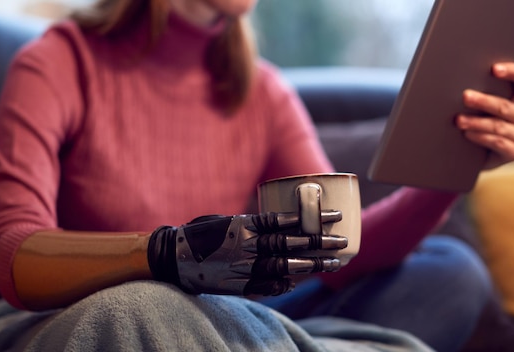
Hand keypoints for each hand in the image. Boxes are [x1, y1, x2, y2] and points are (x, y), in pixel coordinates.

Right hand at [147, 211, 345, 295]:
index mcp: (244, 225)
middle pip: (291, 244)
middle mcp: (246, 246)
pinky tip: (299, 281)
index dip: (312, 219)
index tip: (334, 216)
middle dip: (319, 243)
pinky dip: (285, 284)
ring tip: (332, 263)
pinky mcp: (237, 284)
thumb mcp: (226, 219)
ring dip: (311, 265)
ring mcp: (242, 267)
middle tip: (342, 242)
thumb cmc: (199, 232)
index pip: (286, 221)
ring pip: (284, 266)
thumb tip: (279, 223)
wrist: (172, 257)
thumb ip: (252, 223)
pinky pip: (268, 285)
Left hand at [456, 62, 513, 169]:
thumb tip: (457, 84)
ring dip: (476, 122)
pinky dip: (480, 137)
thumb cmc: (478, 125)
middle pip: (505, 106)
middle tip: (465, 97)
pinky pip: (497, 142)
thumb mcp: (481, 109)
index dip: (513, 71)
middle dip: (483, 101)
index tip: (493, 69)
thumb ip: (478, 96)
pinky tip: (467, 134)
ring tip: (458, 120)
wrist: (480, 156)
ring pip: (498, 126)